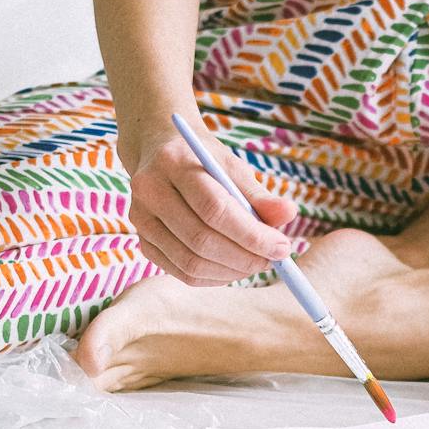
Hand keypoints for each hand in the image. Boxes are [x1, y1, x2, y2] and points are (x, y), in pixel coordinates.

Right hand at [122, 118, 296, 284]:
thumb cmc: (204, 161)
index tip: (282, 247)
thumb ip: (259, 194)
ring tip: (256, 262)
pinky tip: (233, 267)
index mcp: (174, 163)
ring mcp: (140, 219)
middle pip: (201, 240)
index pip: (214, 209)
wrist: (160, 152)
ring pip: (190, 262)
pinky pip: (181, 272)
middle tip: (272, 259)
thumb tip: (288, 215)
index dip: (251, 234)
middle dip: (244, 257)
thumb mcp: (232, 166)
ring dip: (231, 271)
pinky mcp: (143, 241)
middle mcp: (150, 191)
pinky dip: (213, 277)